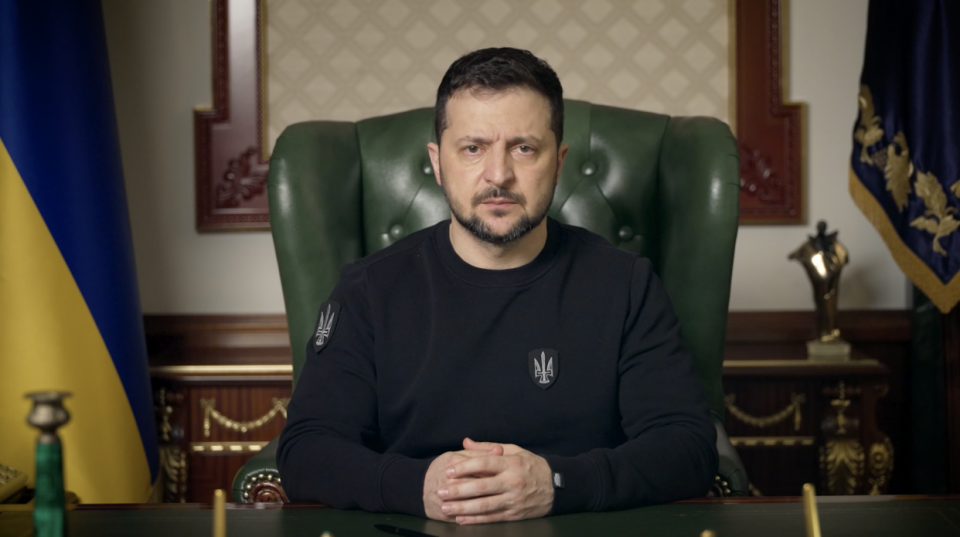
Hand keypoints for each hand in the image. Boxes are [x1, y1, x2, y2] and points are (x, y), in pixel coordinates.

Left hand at [437, 438, 553, 524]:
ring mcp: (513, 500)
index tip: (448, 471)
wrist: (556, 487)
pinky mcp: (515, 514)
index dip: (464, 468)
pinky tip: (461, 519)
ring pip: (484, 505)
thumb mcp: (514, 450)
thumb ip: (488, 448)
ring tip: (445, 508)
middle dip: (458, 491)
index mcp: (510, 464)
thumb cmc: (531, 466)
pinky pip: (492, 518)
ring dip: (462, 508)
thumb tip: (465, 442)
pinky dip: (475, 520)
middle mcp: (512, 482)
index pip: (484, 464)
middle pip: (481, 487)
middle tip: (440, 492)